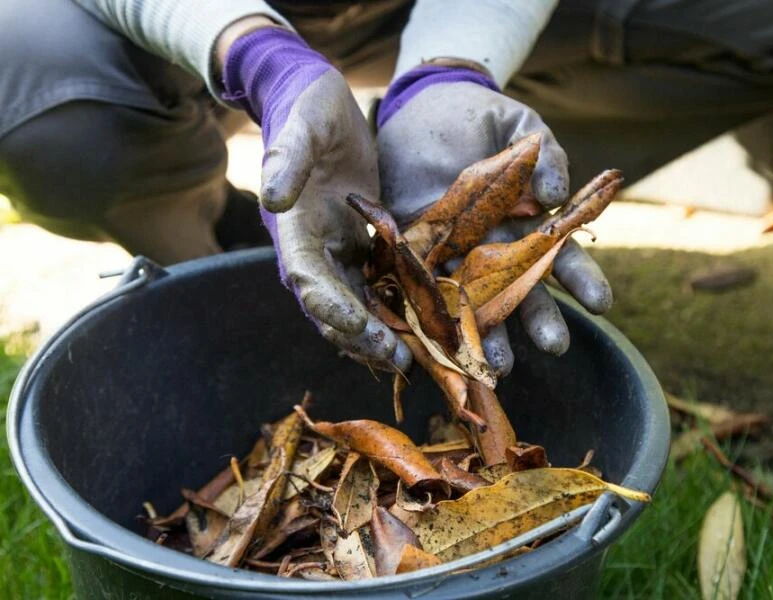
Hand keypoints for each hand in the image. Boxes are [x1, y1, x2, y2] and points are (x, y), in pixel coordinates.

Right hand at [221, 27, 409, 370]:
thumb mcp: (303, 124)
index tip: (365, 331)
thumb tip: (273, 198)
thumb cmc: (310, 109)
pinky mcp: (356, 245)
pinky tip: (419, 325)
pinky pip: (372, 286)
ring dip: (378, 334)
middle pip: (330, 307)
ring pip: (352, 305)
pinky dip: (391, 309)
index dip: (335, 310)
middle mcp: (309, 249)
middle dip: (362, 338)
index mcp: (292, 229)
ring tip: (413, 358)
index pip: (308, 280)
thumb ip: (287, 158)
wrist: (317, 103)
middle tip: (400, 361)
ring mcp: (333, 251)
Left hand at [377, 64, 611, 373]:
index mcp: (527, 223)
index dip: (582, 281)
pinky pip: (422, 290)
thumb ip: (545, 156)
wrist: (417, 109)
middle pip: (522, 291)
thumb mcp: (517, 125)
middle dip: (540, 319)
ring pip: (475, 303)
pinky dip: (430, 316)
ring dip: (489, 335)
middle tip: (555, 345)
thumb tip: (557, 195)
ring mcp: (453, 256)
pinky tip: (439, 342)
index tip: (600, 304)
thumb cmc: (476, 115)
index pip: (562, 257)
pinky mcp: (412, 255)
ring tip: (499, 365)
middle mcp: (494, 248)